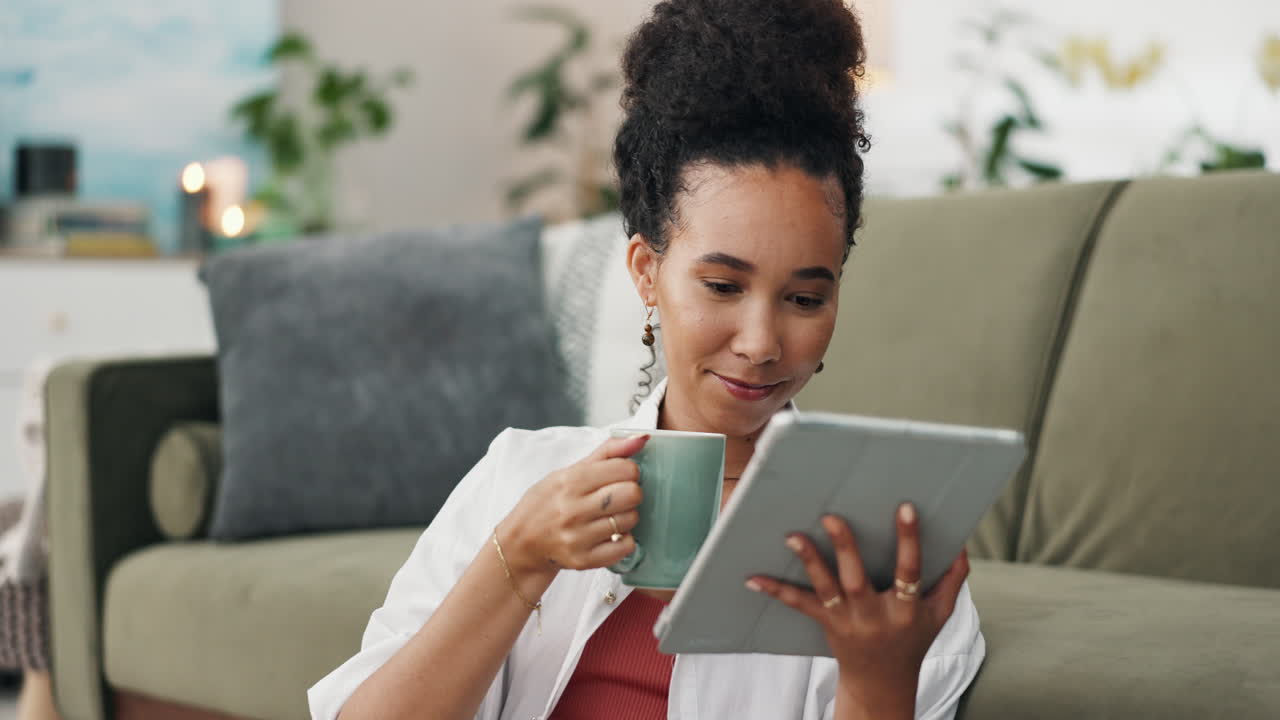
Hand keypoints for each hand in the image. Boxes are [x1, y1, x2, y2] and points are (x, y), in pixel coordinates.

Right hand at [500, 434, 648, 577]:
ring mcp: (577, 537)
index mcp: (570, 481)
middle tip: (619, 496)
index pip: (624, 468)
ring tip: (611, 516)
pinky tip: (611, 534)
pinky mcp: (583, 560)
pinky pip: (624, 547)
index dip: (629, 471)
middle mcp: (572, 509)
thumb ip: (607, 452)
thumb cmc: (547, 503)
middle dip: (632, 493)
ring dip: (627, 517)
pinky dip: (624, 540)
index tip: (621, 476)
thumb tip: (642, 438)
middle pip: (632, 494)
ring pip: (630, 520)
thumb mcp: (568, 471)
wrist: (521, 543)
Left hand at [746, 504, 969, 712]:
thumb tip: (960, 540)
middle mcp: (875, 615)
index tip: (905, 507)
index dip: (909, 539)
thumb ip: (953, 578)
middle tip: (832, 516)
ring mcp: (847, 621)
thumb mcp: (941, 613)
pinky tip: (753, 577)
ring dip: (809, 562)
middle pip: (858, 580)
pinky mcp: (826, 623)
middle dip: (845, 548)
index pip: (910, 570)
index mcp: (906, 609)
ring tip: (793, 536)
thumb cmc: (913, 640)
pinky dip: (776, 591)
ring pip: (826, 589)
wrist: (883, 682)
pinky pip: (799, 605)